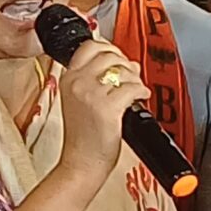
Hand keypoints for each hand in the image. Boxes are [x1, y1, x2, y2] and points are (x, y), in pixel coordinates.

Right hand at [57, 40, 146, 175]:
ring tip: (135, 90)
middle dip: (125, 63)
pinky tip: (140, 97)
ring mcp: (91, 94)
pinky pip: (133, 88)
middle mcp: (77, 83)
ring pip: (124, 70)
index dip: (109, 48)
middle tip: (131, 76)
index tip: (118, 57)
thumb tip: (125, 64)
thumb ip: (96, 79)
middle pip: (109, 55)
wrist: (81, 164)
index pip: (90, 46)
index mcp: (68, 79)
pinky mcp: (107, 108)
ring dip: (135, 78)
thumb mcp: (80, 101)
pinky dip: (142, 91)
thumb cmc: (83, 138)